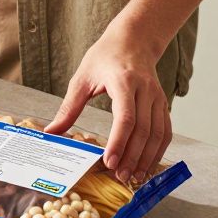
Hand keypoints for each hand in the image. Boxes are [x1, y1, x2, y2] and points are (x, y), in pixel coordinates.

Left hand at [43, 23, 171, 184]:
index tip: (109, 162)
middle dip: (132, 157)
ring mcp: (157, 97)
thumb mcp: (81, 79)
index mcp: (124, 82)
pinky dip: (158, 151)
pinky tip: (147, 165)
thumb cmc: (104, 57)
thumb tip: (51, 132)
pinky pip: (166, 131)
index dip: (119, 142)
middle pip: (143, 130)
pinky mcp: (163, 103)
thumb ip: (68, 108)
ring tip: (134, 177)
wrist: (133, 40)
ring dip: (147, 158)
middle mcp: (145, 90)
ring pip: (158, 134)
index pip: (125, 117)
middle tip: (119, 177)